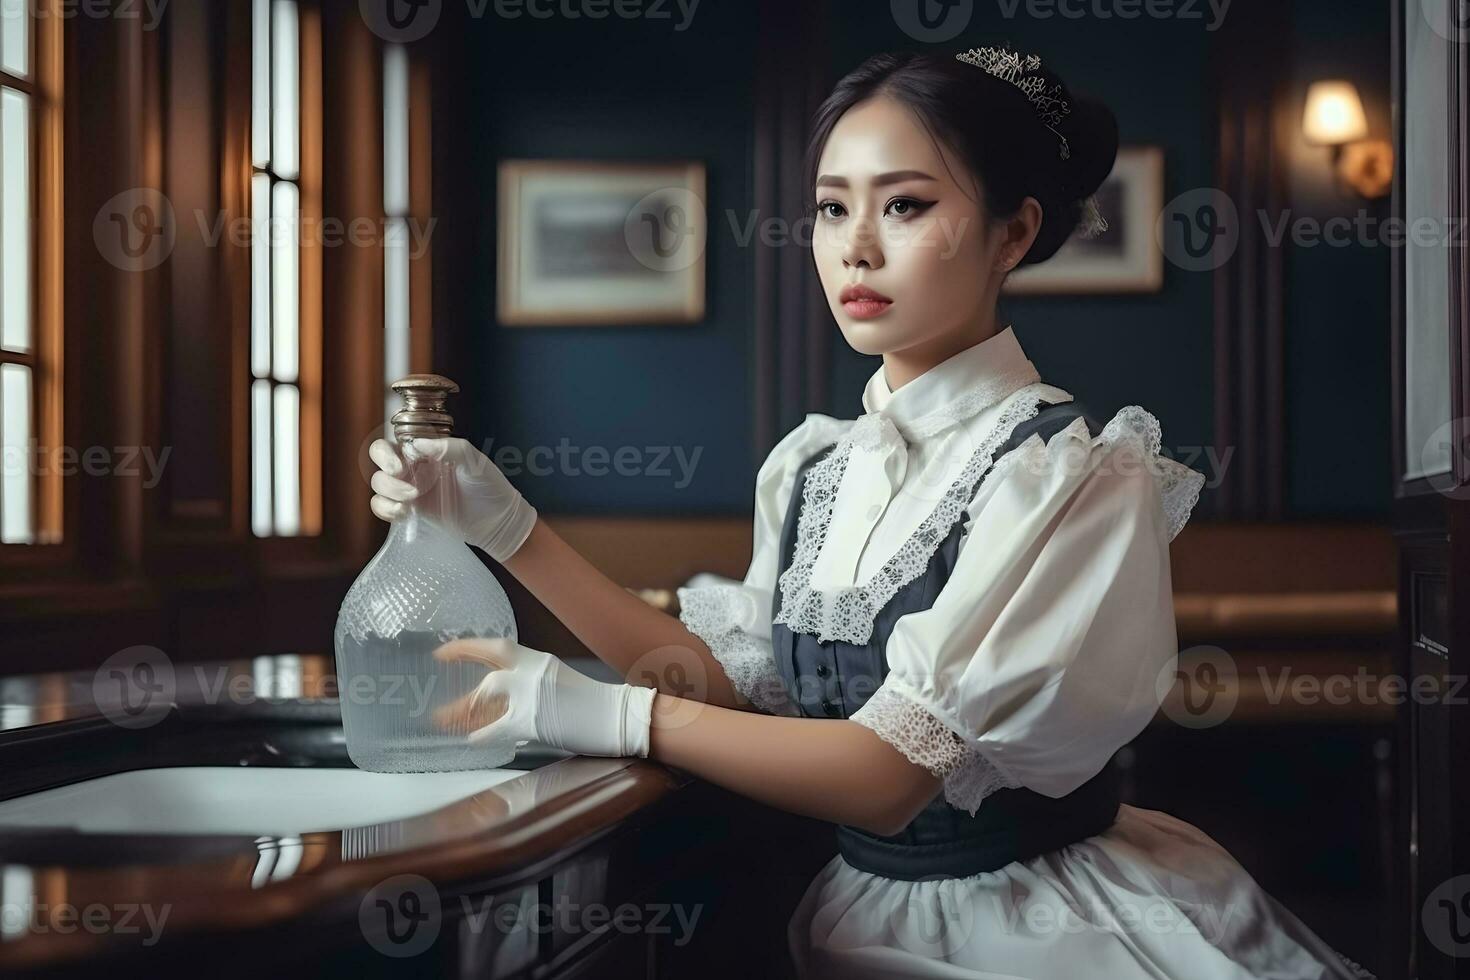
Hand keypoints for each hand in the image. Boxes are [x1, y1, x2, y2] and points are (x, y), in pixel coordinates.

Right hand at [368, 436, 537, 562]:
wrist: (499, 522)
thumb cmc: (491, 488)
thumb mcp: (475, 462)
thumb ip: (449, 448)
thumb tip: (419, 444)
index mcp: (428, 450)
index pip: (394, 441)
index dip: (387, 452)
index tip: (399, 465)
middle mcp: (416, 466)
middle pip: (379, 459)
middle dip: (385, 471)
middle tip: (405, 483)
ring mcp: (412, 488)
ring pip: (380, 484)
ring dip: (390, 492)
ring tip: (412, 501)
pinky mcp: (412, 510)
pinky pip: (383, 506)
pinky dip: (386, 509)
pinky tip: (404, 513)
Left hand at [431, 638, 655, 758]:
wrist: (620, 717)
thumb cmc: (595, 705)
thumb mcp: (560, 683)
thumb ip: (531, 685)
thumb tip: (501, 701)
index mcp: (540, 660)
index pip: (497, 648)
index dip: (466, 648)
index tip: (444, 651)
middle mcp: (533, 672)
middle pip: (488, 672)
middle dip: (458, 682)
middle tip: (436, 683)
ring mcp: (532, 695)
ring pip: (486, 697)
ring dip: (461, 710)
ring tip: (442, 720)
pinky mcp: (534, 720)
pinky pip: (497, 728)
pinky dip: (481, 736)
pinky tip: (471, 740)